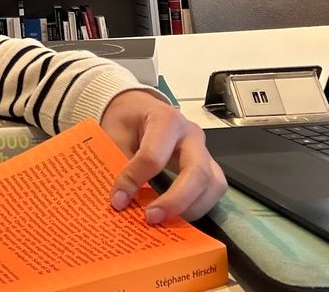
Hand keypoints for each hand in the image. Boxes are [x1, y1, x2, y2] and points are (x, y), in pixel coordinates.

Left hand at [99, 89, 225, 224]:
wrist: (138, 108)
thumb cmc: (127, 120)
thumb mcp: (113, 134)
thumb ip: (117, 164)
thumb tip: (119, 202)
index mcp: (165, 119)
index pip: (153, 156)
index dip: (135, 181)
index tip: (117, 201)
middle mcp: (191, 133)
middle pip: (196, 171)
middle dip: (175, 200)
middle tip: (151, 218)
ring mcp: (204, 149)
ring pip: (214, 183)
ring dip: (192, 208)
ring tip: (166, 221)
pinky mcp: (208, 164)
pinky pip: (214, 189)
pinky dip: (200, 206)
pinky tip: (177, 216)